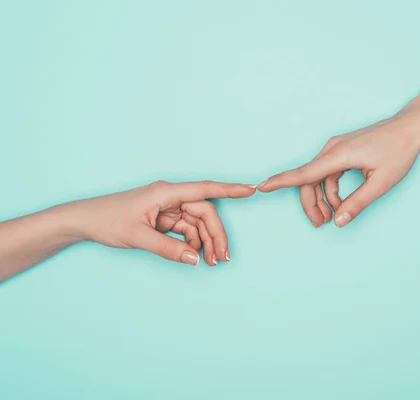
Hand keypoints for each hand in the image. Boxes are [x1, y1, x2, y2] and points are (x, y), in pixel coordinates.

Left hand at [69, 180, 255, 265]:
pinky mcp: (163, 219)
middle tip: (222, 258)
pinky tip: (196, 256)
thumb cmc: (107, 220)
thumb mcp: (137, 237)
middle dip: (216, 234)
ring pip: (197, 223)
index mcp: (166, 193)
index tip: (251, 189)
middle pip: (205, 212)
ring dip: (206, 242)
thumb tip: (195, 259)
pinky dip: (193, 243)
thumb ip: (168, 249)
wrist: (84, 221)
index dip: (230, 189)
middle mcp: (170, 197)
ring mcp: (167, 208)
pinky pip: (186, 230)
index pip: (205, 189)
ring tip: (211, 262)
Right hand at [258, 95, 419, 227]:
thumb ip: (357, 203)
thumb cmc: (398, 151)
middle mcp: (332, 149)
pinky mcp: (342, 150)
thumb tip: (338, 221)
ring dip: (320, 198)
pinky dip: (329, 189)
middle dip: (310, 203)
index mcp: (338, 155)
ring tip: (330, 217)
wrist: (409, 127)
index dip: (281, 182)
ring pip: (317, 177)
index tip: (261, 186)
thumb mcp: (381, 182)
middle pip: (308, 180)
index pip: (304, 173)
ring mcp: (336, 148)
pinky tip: (339, 202)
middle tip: (319, 224)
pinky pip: (327, 172)